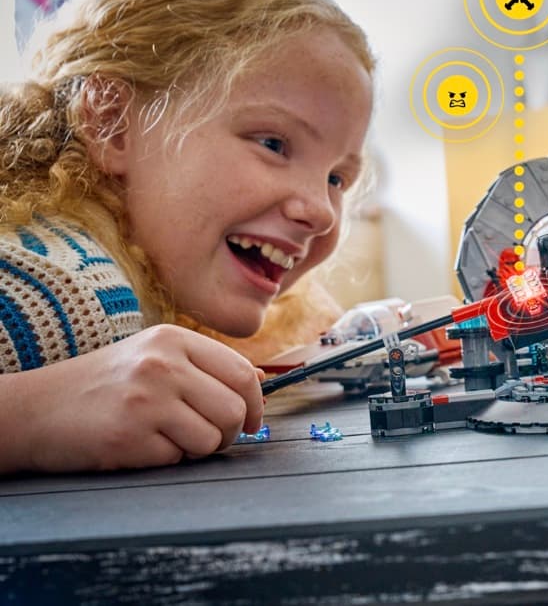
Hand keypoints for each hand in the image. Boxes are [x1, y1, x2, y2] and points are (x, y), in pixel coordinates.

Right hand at [24, 325, 263, 470]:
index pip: (242, 373)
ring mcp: (146, 399)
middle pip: (233, 409)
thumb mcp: (152, 356)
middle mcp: (162, 364)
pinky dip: (166, 459)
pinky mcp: (129, 436)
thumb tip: (260, 379)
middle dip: (229, 433)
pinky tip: (140, 445)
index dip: (255, 404)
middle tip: (207, 437)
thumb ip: (204, 366)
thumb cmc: (103, 385)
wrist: (35, 409)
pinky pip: (177, 458)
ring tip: (169, 438)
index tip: (250, 421)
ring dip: (198, 448)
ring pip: (212, 438)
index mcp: (173, 339)